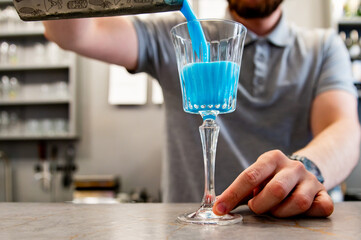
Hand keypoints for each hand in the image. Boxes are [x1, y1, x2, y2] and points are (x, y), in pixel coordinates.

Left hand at [213, 150, 333, 217]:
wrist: (302, 173)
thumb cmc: (272, 179)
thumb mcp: (256, 180)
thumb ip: (238, 192)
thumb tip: (216, 205)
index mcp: (271, 158)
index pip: (250, 176)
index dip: (232, 195)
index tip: (219, 209)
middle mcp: (293, 166)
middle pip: (276, 190)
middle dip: (261, 205)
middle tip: (257, 208)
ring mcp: (310, 179)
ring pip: (298, 202)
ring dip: (281, 212)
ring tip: (275, 210)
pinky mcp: (324, 193)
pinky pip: (321, 208)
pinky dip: (307, 215)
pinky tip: (297, 212)